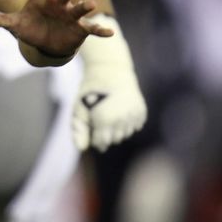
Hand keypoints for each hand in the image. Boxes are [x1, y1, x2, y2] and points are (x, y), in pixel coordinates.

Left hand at [0, 0, 110, 58]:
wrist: (47, 43)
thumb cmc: (31, 27)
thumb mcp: (14, 23)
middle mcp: (60, 3)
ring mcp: (71, 15)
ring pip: (79, 8)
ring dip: (85, 6)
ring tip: (91, 4)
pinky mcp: (80, 29)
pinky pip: (92, 28)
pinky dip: (100, 30)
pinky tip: (109, 33)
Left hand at [71, 17, 146, 150]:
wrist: (111, 72)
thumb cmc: (90, 92)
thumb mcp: (79, 109)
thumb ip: (79, 130)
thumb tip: (81, 149)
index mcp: (104, 119)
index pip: (101, 142)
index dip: (94, 138)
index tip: (92, 128)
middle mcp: (121, 119)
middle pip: (114, 140)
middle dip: (106, 134)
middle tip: (100, 118)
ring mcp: (133, 115)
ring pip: (125, 134)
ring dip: (117, 129)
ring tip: (110, 113)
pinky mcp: (142, 112)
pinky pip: (134, 127)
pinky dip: (127, 123)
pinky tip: (120, 112)